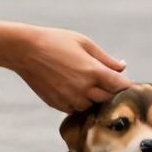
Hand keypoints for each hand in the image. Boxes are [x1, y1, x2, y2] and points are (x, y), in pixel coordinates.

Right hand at [11, 26, 129, 112]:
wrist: (25, 51)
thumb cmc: (56, 41)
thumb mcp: (84, 43)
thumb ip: (106, 58)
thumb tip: (123, 68)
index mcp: (93, 71)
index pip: (120, 86)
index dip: (126, 85)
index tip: (126, 82)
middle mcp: (83, 89)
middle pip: (108, 100)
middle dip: (112, 93)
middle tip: (109, 84)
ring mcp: (70, 99)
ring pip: (92, 107)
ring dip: (95, 99)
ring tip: (90, 85)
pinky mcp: (58, 104)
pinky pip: (76, 109)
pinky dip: (80, 103)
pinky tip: (75, 89)